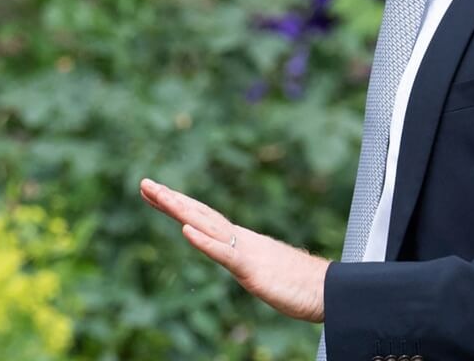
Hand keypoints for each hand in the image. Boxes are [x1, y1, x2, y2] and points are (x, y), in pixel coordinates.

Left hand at [140, 178, 328, 322]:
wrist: (328, 291)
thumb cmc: (300, 284)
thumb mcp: (264, 270)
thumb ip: (248, 259)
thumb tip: (237, 254)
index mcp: (242, 241)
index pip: (204, 218)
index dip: (179, 204)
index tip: (154, 191)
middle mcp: (242, 240)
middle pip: (201, 215)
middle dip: (171, 199)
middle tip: (145, 183)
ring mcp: (247, 252)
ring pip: (209, 227)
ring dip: (181, 211)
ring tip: (158, 195)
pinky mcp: (253, 270)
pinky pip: (225, 254)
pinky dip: (205, 242)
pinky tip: (186, 231)